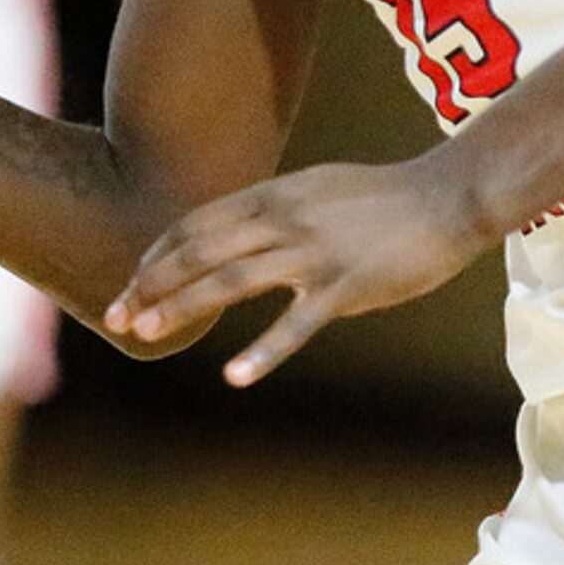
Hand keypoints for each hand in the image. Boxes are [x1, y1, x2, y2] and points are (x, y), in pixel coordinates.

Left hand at [104, 156, 490, 385]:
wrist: (447, 198)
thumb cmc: (383, 199)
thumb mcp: (316, 189)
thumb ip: (274, 210)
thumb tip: (235, 233)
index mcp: (274, 195)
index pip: (196, 223)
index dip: (157, 255)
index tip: (130, 284)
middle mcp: (284, 218)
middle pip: (200, 250)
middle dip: (151, 284)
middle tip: (116, 317)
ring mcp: (313, 252)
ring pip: (230, 280)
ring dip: (181, 307)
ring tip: (146, 334)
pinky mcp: (345, 286)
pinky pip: (296, 323)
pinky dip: (263, 351)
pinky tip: (236, 376)